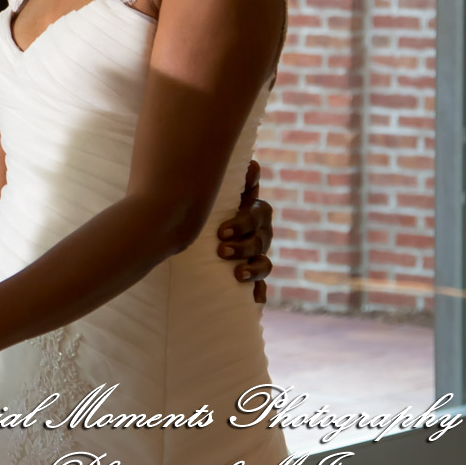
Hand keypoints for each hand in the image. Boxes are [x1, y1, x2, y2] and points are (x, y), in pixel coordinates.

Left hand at [217, 159, 274, 303]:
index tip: (221, 231)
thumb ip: (234, 181)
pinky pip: (262, 287)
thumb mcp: (219, 195)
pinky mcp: (253, 277)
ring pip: (264, 263)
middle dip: (243, 246)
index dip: (243, 222)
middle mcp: (260, 234)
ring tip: (237, 275)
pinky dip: (259, 293)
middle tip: (221, 250)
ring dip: (252, 269)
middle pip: (260, 240)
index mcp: (254, 213)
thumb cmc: (212, 208)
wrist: (201, 234)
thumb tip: (253, 163)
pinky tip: (255, 301)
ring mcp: (258, 256)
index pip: (258, 214)